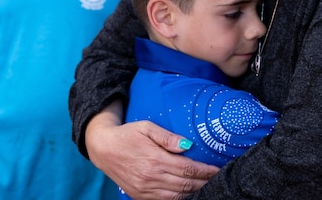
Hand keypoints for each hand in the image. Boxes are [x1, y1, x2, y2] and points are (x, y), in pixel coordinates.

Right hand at [86, 107, 218, 199]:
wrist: (102, 148)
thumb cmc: (127, 135)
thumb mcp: (146, 127)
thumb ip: (167, 137)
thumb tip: (188, 145)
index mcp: (155, 160)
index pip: (188, 169)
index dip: (206, 171)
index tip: (218, 169)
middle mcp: (151, 178)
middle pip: (186, 185)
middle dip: (205, 182)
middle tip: (219, 179)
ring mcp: (145, 190)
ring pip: (177, 196)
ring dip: (194, 192)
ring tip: (207, 186)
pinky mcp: (140, 196)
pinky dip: (179, 199)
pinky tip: (189, 193)